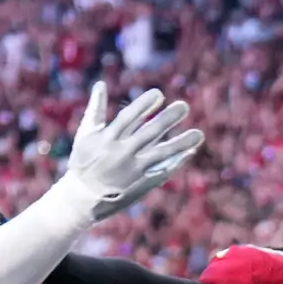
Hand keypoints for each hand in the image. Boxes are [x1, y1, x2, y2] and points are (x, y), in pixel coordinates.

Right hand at [56, 83, 202, 221]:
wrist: (83, 199)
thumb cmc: (84, 162)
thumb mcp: (85, 134)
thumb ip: (95, 109)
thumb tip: (100, 84)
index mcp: (107, 139)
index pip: (128, 118)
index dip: (143, 105)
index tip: (159, 94)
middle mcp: (122, 153)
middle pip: (149, 133)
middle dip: (167, 119)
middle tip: (184, 106)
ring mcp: (133, 170)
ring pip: (161, 154)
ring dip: (181, 144)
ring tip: (199, 134)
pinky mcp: (141, 184)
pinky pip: (162, 171)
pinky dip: (176, 162)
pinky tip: (189, 152)